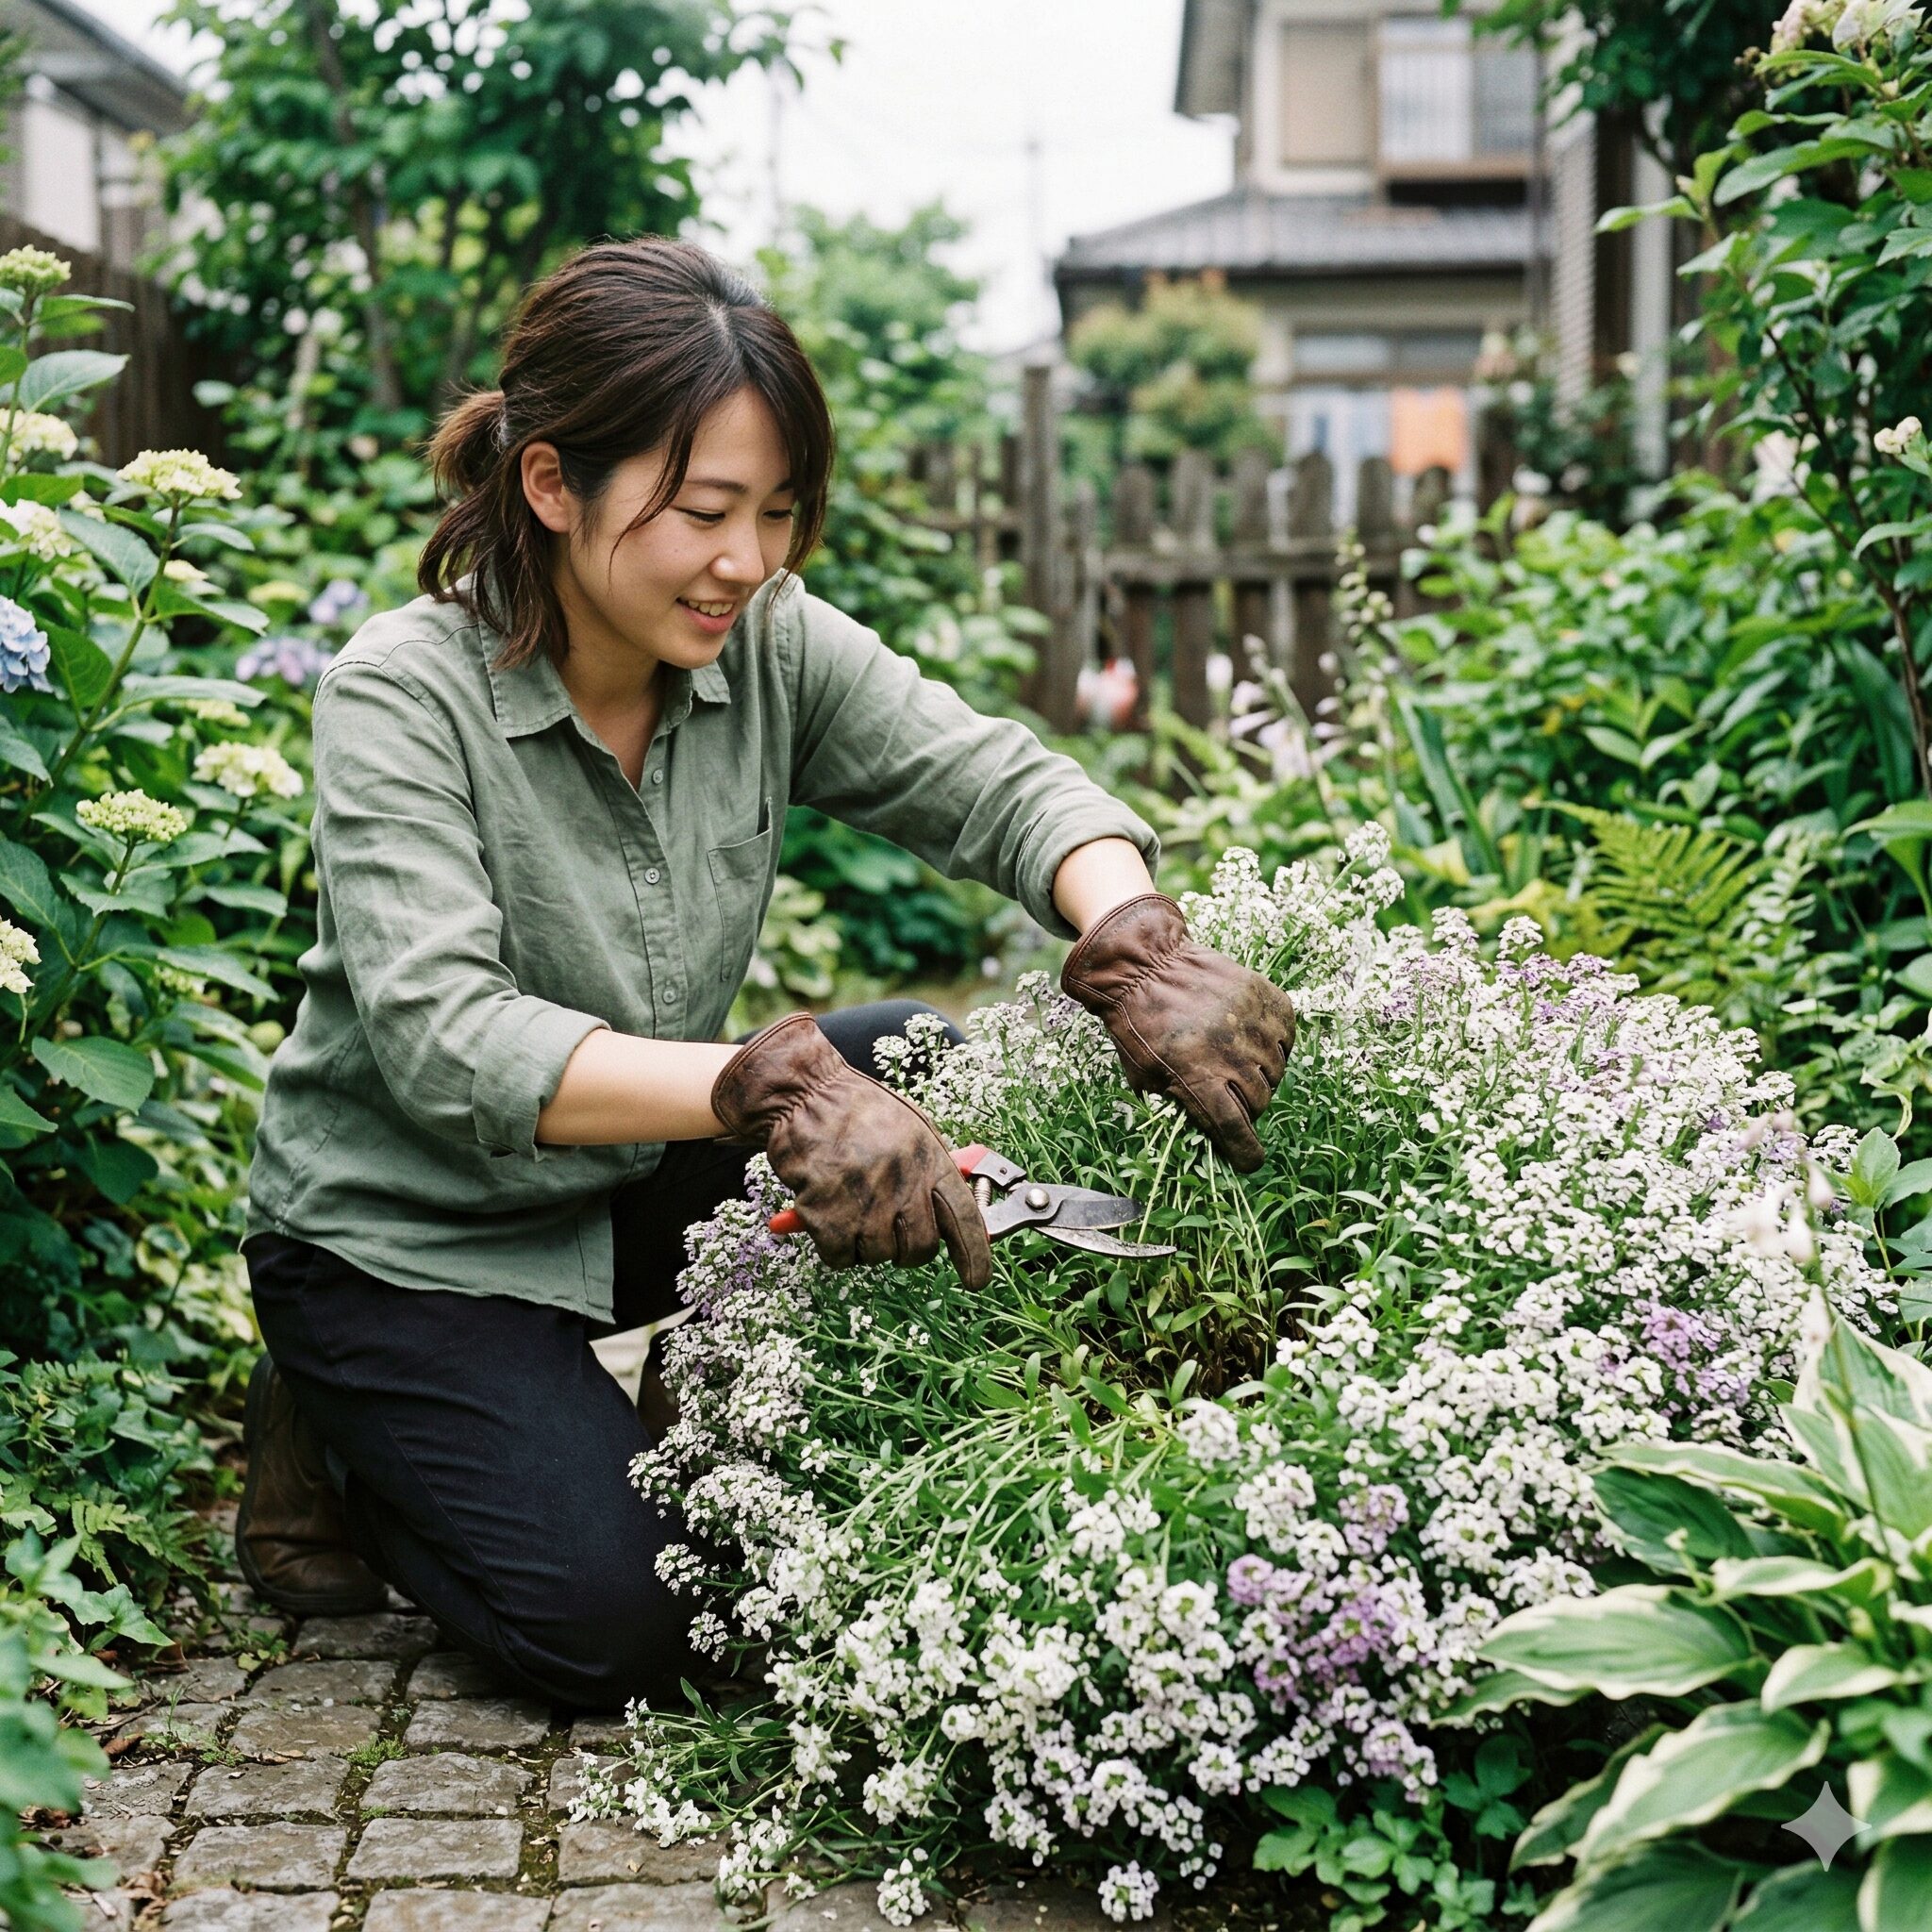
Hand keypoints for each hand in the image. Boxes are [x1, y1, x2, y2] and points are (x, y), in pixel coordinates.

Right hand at [711, 1014, 992, 1288]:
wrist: (805, 1097)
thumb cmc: (858, 1111)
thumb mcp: (912, 1129)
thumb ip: (932, 1170)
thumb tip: (952, 1214)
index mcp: (929, 1160)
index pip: (964, 1218)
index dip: (975, 1255)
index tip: (976, 1279)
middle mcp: (902, 1184)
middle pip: (920, 1249)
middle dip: (907, 1249)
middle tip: (890, 1228)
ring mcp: (865, 1204)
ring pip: (878, 1256)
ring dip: (865, 1242)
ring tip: (852, 1204)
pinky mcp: (827, 1219)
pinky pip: (841, 1259)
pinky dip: (834, 1246)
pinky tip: (829, 1214)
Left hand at [1061, 894, 1295, 1172]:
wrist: (1146, 964)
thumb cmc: (1138, 1024)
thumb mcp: (1145, 1076)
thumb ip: (1179, 1106)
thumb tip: (1209, 1135)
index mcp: (1198, 1076)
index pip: (1235, 1130)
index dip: (1245, 1152)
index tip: (1249, 1160)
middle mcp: (1232, 1053)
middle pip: (1258, 1102)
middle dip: (1245, 1107)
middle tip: (1228, 1093)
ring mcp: (1254, 1023)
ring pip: (1275, 1071)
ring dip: (1259, 1075)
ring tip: (1234, 1060)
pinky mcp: (1268, 998)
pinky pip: (1285, 1037)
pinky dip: (1273, 1043)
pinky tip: (1249, 1037)